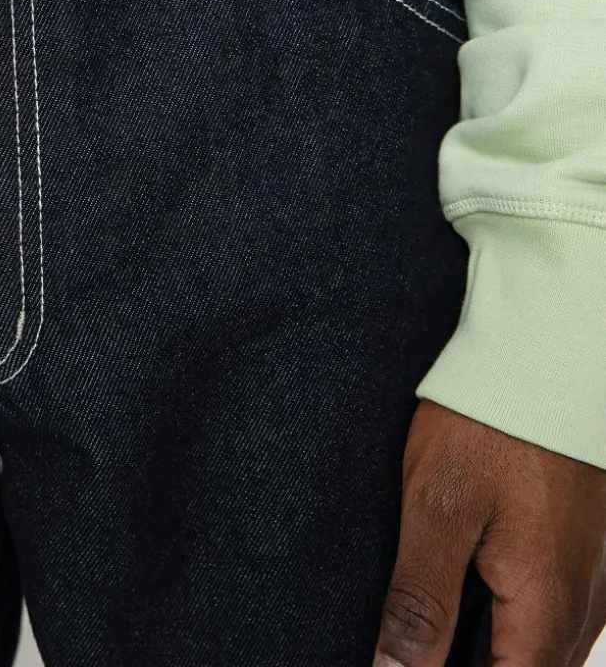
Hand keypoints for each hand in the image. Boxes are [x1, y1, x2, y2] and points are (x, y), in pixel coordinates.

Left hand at [373, 400, 605, 666]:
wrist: (544, 357)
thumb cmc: (488, 425)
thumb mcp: (436, 508)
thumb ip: (420, 602)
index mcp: (545, 611)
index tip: (406, 662)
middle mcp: (581, 611)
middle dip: (464, 662)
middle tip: (412, 638)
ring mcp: (591, 585)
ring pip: (539, 652)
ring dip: (489, 647)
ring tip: (432, 617)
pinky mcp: (585, 556)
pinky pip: (550, 615)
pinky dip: (509, 620)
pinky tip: (467, 585)